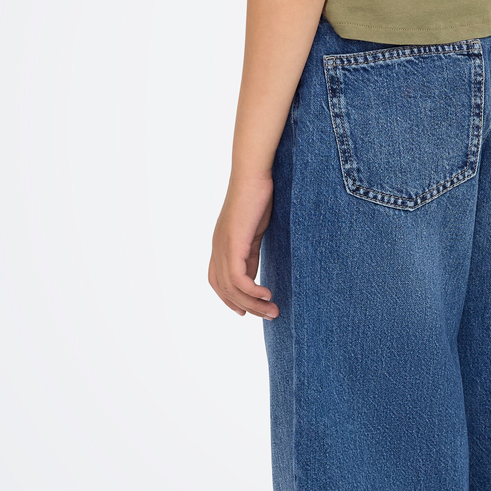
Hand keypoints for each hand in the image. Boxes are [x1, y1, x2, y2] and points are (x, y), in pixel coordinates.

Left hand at [208, 171, 278, 318]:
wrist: (254, 174)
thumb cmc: (258, 196)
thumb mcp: (254, 231)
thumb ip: (250, 253)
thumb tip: (251, 275)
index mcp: (221, 244)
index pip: (217, 281)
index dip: (229, 299)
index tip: (246, 312)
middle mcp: (217, 247)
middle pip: (224, 289)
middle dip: (246, 307)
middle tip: (269, 315)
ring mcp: (223, 246)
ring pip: (232, 288)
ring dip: (253, 304)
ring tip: (273, 311)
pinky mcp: (233, 244)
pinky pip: (239, 279)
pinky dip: (252, 291)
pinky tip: (267, 294)